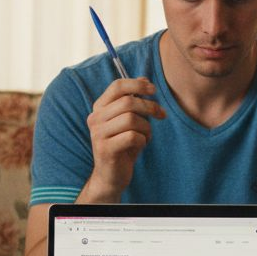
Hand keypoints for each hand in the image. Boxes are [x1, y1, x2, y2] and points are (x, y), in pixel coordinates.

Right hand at [79, 77, 166, 201]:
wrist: (111, 176)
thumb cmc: (122, 145)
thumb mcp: (128, 120)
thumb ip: (133, 100)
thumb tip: (144, 79)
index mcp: (99, 107)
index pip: (117, 86)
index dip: (138, 85)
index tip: (154, 90)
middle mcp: (95, 118)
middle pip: (128, 102)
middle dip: (150, 107)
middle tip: (161, 115)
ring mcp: (98, 134)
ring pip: (131, 119)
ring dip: (146, 128)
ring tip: (146, 136)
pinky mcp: (106, 149)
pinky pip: (132, 137)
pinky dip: (143, 140)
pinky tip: (141, 145)